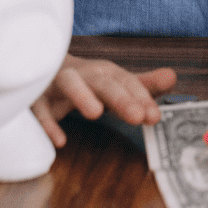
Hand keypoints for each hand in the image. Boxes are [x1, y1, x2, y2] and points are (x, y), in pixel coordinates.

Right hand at [31, 55, 176, 147]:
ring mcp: (56, 84)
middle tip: (137, 116)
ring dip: (82, 95)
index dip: (141, 97)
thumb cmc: (85, 81)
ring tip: (95, 114)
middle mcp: (83, 74)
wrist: (40, 67)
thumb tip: (172, 77)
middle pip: (102, 81)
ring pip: (69, 83)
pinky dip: (47, 123)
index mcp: (104, 72)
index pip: (126, 82)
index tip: (155, 116)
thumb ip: (142, 85)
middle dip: (120, 97)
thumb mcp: (114, 83)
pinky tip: (59, 140)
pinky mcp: (36, 98)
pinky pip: (39, 109)